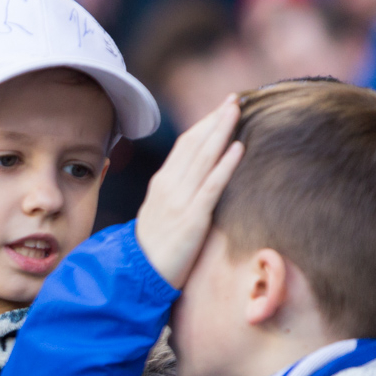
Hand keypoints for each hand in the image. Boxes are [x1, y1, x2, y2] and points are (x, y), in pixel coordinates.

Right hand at [135, 95, 244, 288]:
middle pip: (194, 144)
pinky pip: (212, 186)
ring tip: (238, 109)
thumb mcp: (160, 214)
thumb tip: (196, 182)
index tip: (221, 108)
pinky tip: (239, 147)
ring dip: (222, 131)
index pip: (185, 145)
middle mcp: (168, 187)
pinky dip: (225, 165)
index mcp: (161, 184)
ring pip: (203, 158)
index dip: (204, 124)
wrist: (137, 278)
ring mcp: (179, 202)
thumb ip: (176, 195)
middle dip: (215, 119)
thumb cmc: (152, 250)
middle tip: (235, 98)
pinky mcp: (192, 219)